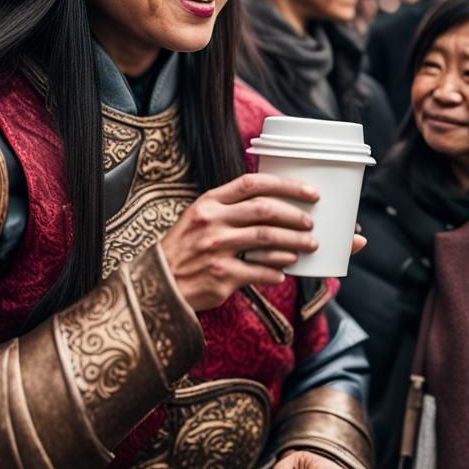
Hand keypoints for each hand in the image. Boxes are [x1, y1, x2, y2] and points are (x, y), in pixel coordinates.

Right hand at [161, 173, 362, 311]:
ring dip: (294, 243)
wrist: (157, 284)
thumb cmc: (186, 249)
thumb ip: (231, 208)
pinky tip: (284, 272)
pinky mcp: (220, 276)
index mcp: (209, 202)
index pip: (252, 183)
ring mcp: (215, 249)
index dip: (286, 185)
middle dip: (296, 216)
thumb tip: (275, 204)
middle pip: (265, 211)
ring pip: (266, 239)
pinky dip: (276, 271)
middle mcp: (212, 222)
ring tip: (309, 246)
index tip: (310, 192)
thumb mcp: (200, 218)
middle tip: (311, 223)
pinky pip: (259, 271)